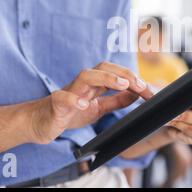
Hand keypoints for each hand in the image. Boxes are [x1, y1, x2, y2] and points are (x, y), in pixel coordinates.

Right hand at [28, 62, 152, 143]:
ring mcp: (69, 92)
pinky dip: (74, 99)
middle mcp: (83, 84)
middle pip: (103, 68)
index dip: (133, 78)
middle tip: (140, 84)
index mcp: (94, 84)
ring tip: (121, 84)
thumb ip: (117, 101)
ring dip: (106, 78)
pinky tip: (85, 104)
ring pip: (86, 76)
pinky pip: (64, 98)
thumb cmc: (70, 112)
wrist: (42, 123)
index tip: (149, 90)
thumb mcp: (99, 108)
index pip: (116, 73)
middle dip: (124, 73)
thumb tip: (136, 93)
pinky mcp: (56, 104)